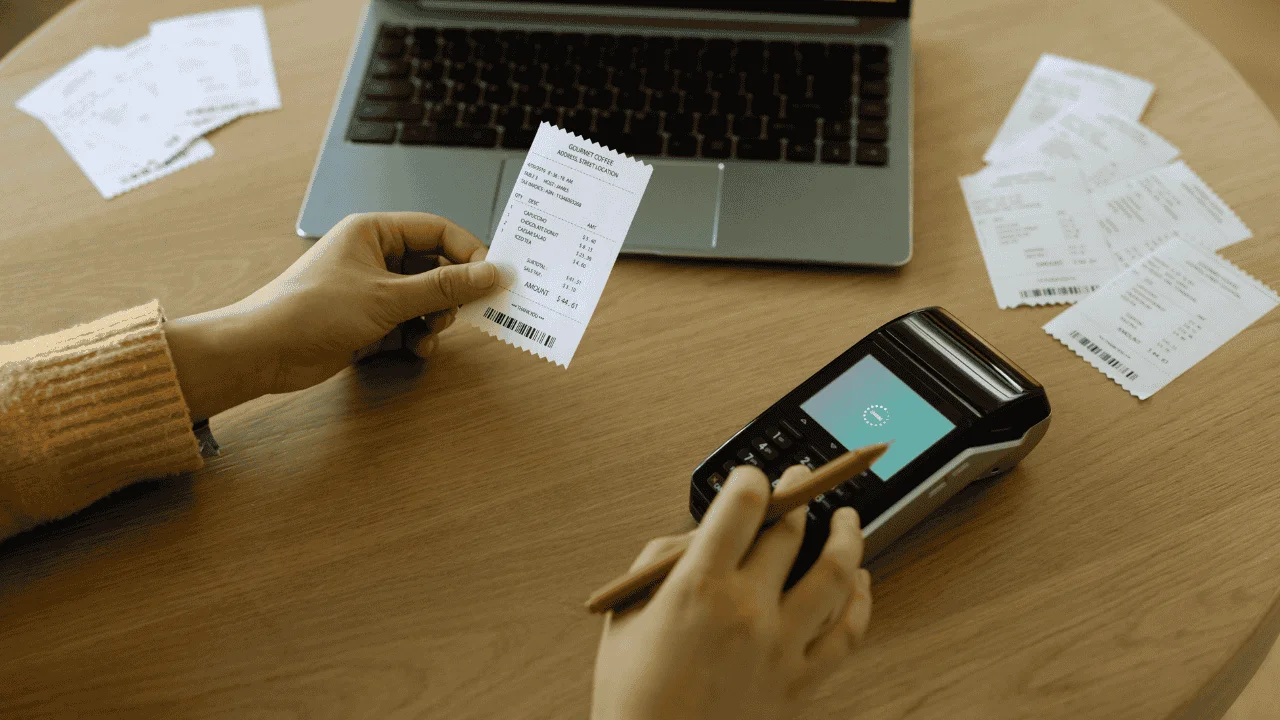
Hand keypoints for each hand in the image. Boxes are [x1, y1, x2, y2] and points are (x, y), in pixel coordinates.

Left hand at [165, 212, 496, 419]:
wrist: (263, 351)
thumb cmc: (313, 310)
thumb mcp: (390, 297)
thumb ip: (446, 286)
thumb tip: (493, 273)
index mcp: (374, 231)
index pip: (438, 231)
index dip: (469, 253)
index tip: (492, 280)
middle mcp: (374, 255)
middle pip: (435, 266)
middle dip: (450, 293)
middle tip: (460, 314)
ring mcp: (370, 289)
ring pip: (424, 299)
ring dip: (434, 319)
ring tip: (429, 335)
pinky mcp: (366, 319)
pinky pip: (408, 322)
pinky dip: (417, 336)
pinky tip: (415, 349)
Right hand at [590, 465, 872, 719]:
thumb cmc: (631, 689)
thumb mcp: (627, 609)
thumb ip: (663, 558)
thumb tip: (706, 531)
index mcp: (698, 585)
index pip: (743, 504)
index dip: (752, 477)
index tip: (753, 478)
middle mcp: (747, 610)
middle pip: (791, 531)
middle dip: (798, 493)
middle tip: (800, 480)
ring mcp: (781, 647)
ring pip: (836, 574)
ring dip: (847, 537)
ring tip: (847, 519)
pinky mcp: (801, 683)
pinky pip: (848, 633)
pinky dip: (860, 600)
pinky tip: (858, 579)